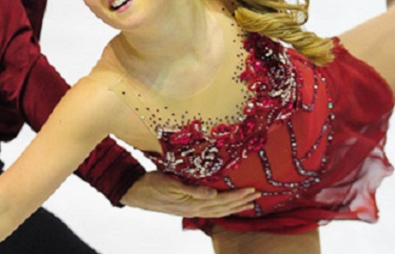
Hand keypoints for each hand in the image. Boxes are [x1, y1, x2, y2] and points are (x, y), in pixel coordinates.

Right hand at [119, 171, 257, 217]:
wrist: (136, 191)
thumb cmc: (154, 184)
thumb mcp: (173, 184)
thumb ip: (194, 190)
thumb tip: (214, 193)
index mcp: (194, 203)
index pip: (222, 200)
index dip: (238, 196)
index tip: (252, 190)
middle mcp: (195, 208)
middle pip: (224, 207)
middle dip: (241, 201)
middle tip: (257, 195)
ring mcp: (191, 209)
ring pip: (218, 210)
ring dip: (234, 206)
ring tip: (248, 203)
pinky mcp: (187, 207)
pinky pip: (210, 210)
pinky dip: (221, 209)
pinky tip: (226, 206)